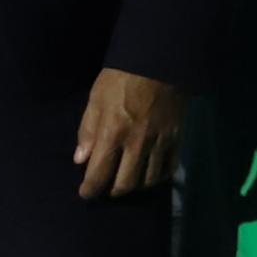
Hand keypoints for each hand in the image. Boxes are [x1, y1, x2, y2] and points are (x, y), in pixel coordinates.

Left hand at [73, 68, 182, 200]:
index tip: (86, 194)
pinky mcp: (175, 138)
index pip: (99, 172)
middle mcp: (136, 143)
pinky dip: (158, 177)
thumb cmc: (120, 78)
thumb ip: (88, 131)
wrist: (159, 62)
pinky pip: (168, 168)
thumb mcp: (96, 99)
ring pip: (148, 180)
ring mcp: (159, 142)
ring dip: (135, 187)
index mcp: (113, 132)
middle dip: (113, 191)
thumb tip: (80, 160)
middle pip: (125, 183)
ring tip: (127, 183)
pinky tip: (150, 175)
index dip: (90, 189)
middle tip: (107, 189)